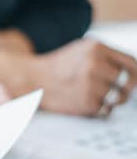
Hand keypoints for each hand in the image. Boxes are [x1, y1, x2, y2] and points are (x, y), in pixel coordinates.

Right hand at [0, 39, 136, 115]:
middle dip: (123, 89)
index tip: (132, 80)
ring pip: (119, 98)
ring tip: (98, 96)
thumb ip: (107, 56)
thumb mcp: (83, 50)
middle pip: (128, 83)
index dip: (135, 74)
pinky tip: (87, 102)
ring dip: (112, 100)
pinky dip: (100, 109)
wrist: (32, 79)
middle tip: (113, 91)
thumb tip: (133, 72)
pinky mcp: (85, 103)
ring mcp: (90, 85)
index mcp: (96, 48)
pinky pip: (106, 110)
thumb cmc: (58, 65)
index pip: (131, 64)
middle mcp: (94, 65)